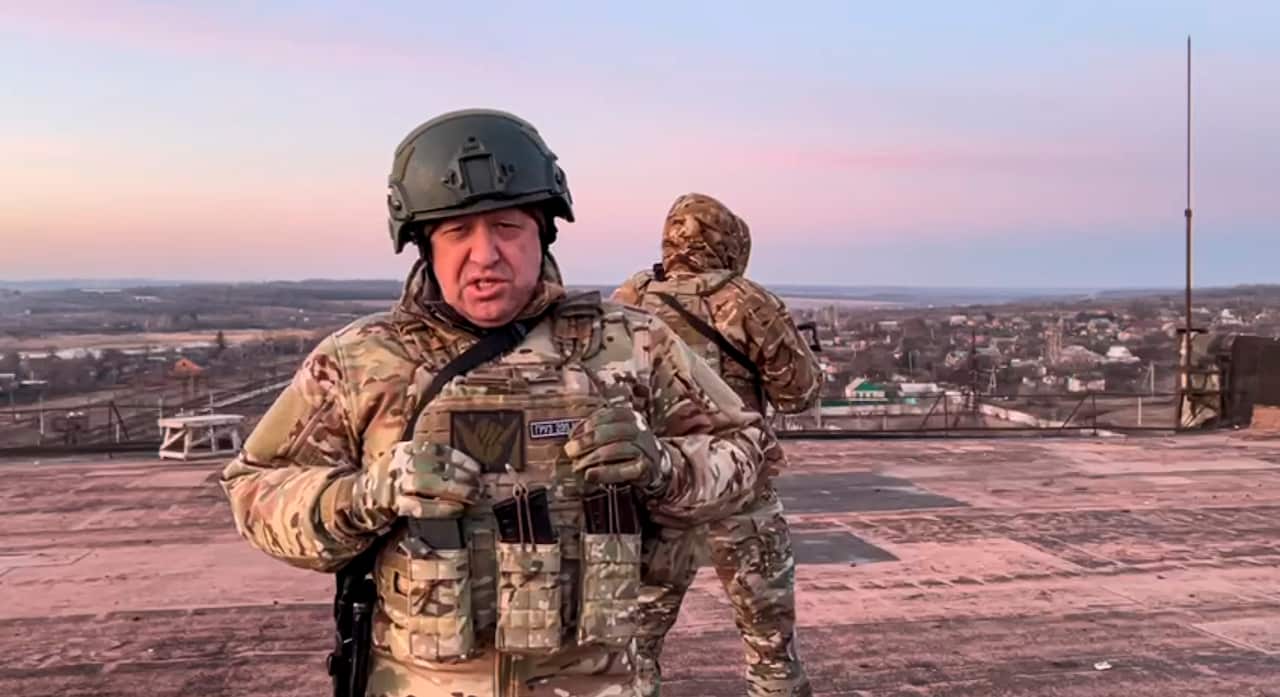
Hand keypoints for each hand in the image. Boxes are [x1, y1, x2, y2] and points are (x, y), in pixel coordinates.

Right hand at [349, 441, 482, 531]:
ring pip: (427, 484)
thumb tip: (467, 470)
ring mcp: (393, 483)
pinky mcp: (391, 504)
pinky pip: (418, 506)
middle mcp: (398, 463)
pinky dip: (439, 508)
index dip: (459, 458)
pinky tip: (455, 510)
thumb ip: (429, 462)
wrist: (361, 498)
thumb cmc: (394, 481)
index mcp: (405, 449)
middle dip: (461, 476)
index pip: (436, 450)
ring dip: (454, 490)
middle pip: (434, 466)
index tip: (477, 468)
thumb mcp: (407, 463)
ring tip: (472, 496)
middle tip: (479, 485)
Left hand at [564, 406, 669, 493]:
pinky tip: (590, 475)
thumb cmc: (629, 445)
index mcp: (630, 416)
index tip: (572, 436)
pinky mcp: (645, 467)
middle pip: (610, 432)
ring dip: (593, 458)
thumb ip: (597, 430)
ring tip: (577, 465)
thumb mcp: (616, 432)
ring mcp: (644, 448)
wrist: (656, 463)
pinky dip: (605, 473)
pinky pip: (624, 470)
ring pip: (616, 450)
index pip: (607, 416)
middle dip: (587, 442)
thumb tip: (573, 437)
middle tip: (570, 451)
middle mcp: (639, 429)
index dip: (587, 425)